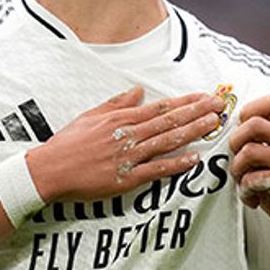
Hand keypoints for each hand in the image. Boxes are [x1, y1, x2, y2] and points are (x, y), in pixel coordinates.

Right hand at [26, 87, 225, 201]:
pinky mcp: (126, 178)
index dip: (185, 101)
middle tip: (220, 106)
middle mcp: (128, 134)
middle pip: (169, 121)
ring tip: (213, 125)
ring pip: (167, 141)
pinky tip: (194, 159)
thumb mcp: (90, 116)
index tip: (205, 96)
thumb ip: (117, 103)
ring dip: (192, 132)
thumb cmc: (67, 144)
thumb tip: (138, 91)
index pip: (160, 107)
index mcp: (120, 118)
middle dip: (197, 112)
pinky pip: (156, 169)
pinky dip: (175, 164)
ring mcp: (128, 156)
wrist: (49, 170)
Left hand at [229, 96, 269, 252]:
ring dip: (238, 171)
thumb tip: (224, 124)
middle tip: (238, 164)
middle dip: (235, 144)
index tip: (241, 133)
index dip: (248, 111)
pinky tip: (253, 200)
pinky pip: (252, 178)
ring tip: (245, 184)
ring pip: (249, 152)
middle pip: (253, 124)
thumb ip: (258, 141)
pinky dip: (245, 192)